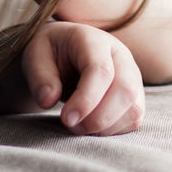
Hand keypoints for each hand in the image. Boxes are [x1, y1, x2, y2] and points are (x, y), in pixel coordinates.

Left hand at [21, 20, 144, 135]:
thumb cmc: (51, 52)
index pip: (101, 70)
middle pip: (125, 90)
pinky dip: (113, 130)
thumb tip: (48, 100)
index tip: (66, 119)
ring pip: (133, 108)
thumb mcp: (35, 55)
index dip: (86, 99)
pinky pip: (133, 119)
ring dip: (105, 127)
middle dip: (98, 118)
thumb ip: (39, 76)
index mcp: (95, 40)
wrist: (65, 51)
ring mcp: (132, 75)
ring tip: (78, 127)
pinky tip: (91, 126)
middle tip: (71, 126)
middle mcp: (120, 55)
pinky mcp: (135, 95)